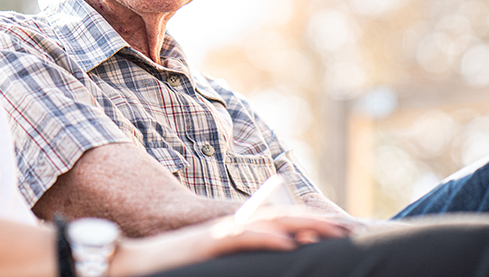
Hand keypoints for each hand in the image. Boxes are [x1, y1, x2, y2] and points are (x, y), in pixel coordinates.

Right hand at [109, 207, 348, 276]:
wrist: (138, 262)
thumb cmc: (179, 268)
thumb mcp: (218, 264)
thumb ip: (242, 260)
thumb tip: (272, 262)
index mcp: (240, 233)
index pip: (282, 224)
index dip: (312, 225)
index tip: (341, 233)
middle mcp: (235, 227)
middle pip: (285, 219)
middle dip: (318, 223)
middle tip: (349, 231)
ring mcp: (223, 233)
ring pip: (270, 224)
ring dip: (302, 226)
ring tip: (330, 233)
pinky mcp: (211, 243)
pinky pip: (243, 238)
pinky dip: (266, 238)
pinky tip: (286, 243)